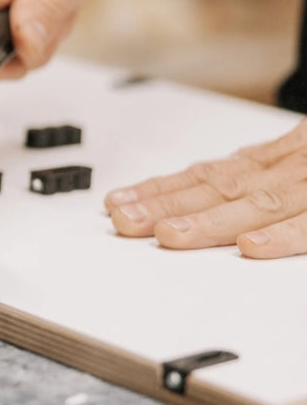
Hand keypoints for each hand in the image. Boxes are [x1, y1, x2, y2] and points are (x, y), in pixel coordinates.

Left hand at [105, 119, 306, 256]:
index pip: (202, 176)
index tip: (116, 202)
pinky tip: (250, 246)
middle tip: (125, 220)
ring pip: (254, 205)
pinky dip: (282, 235)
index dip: (158, 190)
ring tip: (167, 234)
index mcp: (267, 162)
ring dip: (207, 221)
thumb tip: (199, 192)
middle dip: (165, 206)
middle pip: (216, 190)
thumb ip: (256, 178)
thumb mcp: (295, 158)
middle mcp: (281, 170)